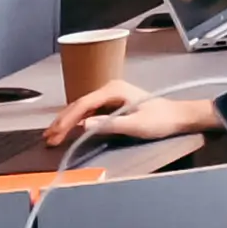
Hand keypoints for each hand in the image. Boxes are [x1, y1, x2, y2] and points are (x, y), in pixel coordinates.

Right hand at [59, 82, 216, 153]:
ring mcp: (110, 96)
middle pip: (78, 105)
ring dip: (66, 122)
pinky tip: (68, 130)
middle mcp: (109, 89)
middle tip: (47, 138)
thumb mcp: (136, 125)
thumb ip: (109, 124)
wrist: (179, 117)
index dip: (66, 121)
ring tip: (52, 135)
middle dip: (61, 122)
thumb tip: (83, 124)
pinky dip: (76, 121)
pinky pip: (88, 111)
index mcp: (113, 90)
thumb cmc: (161, 120)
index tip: (55, 135)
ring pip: (81, 108)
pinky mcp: (111, 103)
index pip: (82, 105)